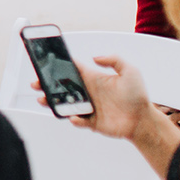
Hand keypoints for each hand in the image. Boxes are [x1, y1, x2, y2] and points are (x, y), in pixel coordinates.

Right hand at [34, 55, 149, 138]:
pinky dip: (73, 119)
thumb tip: (94, 57)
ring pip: (64, 103)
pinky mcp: (91, 122)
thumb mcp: (130, 71)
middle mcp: (87, 92)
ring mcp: (88, 107)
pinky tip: (74, 117)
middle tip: (36, 83)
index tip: (45, 63)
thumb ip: (114, 59)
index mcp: (93, 78)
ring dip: (51, 101)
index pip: (71, 69)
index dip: (57, 66)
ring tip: (44, 99)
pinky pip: (77, 120)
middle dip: (46, 84)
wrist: (143, 120)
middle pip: (61, 86)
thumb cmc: (138, 96)